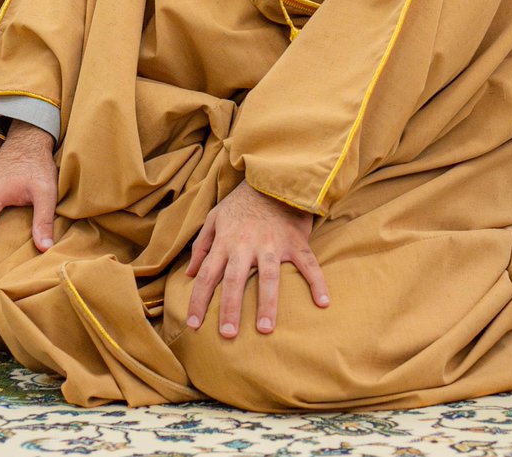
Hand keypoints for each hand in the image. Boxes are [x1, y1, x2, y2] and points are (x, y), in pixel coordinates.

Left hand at [185, 179, 328, 337]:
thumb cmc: (241, 203)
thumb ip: (201, 246)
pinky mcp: (295, 241)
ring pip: (268, 277)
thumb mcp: (214, 218)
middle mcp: (246, 245)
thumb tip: (189, 274)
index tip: (192, 325)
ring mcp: (272, 244)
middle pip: (234, 280)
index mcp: (225, 241)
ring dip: (266, 303)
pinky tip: (322, 303)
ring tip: (264, 329)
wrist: (271, 177)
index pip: (206, 276)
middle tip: (227, 335)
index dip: (198, 301)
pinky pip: (307, 265)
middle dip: (229, 308)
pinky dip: (316, 282)